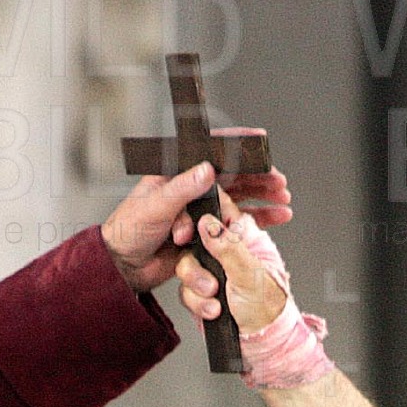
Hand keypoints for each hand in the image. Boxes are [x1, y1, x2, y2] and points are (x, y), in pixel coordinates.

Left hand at [100, 140, 293, 293]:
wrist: (123, 266)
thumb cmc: (128, 231)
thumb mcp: (154, 206)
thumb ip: (181, 189)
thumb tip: (207, 169)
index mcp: (177, 172)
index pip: (210, 150)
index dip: (236, 143)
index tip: (259, 139)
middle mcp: (192, 188)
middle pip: (233, 175)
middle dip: (258, 177)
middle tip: (278, 181)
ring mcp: (201, 210)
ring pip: (240, 198)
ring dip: (262, 198)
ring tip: (283, 200)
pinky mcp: (207, 232)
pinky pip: (237, 224)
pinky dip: (257, 221)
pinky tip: (276, 218)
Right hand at [173, 187, 288, 334]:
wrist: (260, 340)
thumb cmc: (267, 307)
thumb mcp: (248, 273)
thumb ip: (227, 246)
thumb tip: (207, 223)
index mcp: (241, 236)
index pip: (218, 210)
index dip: (200, 215)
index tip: (190, 231)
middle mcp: (224, 251)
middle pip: (192, 242)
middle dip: (195, 266)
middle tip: (209, 282)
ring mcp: (211, 271)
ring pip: (186, 268)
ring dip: (197, 288)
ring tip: (215, 301)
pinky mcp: (201, 291)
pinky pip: (186, 291)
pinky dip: (197, 303)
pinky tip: (213, 311)